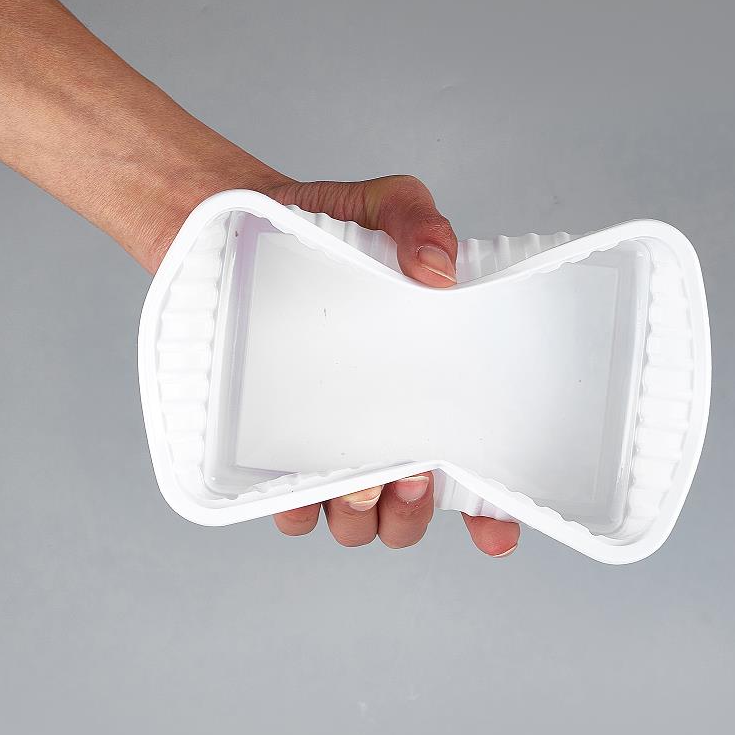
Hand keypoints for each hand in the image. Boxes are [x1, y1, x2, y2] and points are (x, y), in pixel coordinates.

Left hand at [258, 173, 520, 557]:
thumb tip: (439, 267)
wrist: (235, 224)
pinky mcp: (269, 451)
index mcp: (427, 392)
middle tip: (414, 473)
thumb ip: (419, 220)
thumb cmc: (325, 223)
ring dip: (362, 518)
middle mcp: (382, 432)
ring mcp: (326, 448)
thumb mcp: (385, 204)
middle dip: (415, 513)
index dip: (493, 515)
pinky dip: (298, 511)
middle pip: (411, 516)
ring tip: (359, 482)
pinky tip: (299, 486)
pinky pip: (288, 510)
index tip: (498, 531)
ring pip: (354, 525)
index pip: (473, 473)